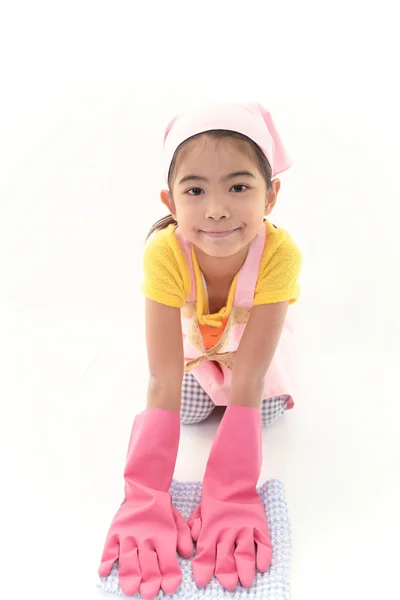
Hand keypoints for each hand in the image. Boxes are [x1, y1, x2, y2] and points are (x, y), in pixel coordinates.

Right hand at [99, 484, 192, 599]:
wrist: (145, 490)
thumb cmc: (162, 511)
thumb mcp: (178, 522)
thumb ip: (184, 539)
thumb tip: (187, 554)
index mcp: (163, 535)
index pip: (168, 559)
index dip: (170, 575)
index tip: (170, 588)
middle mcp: (145, 536)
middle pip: (147, 562)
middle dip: (150, 580)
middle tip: (149, 593)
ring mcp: (128, 534)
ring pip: (128, 557)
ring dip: (129, 574)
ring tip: (131, 589)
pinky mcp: (115, 532)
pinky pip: (109, 548)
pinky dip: (106, 561)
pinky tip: (104, 573)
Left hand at [188, 492, 271, 589]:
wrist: (232, 479)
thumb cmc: (214, 499)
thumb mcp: (199, 512)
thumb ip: (195, 527)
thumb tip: (195, 541)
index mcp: (210, 530)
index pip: (205, 553)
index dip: (203, 569)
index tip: (202, 582)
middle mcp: (227, 532)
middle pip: (226, 558)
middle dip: (226, 574)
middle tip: (228, 585)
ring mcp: (245, 528)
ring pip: (245, 553)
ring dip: (245, 569)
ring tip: (246, 582)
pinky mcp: (259, 525)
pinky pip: (263, 543)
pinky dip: (264, 556)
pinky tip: (261, 567)